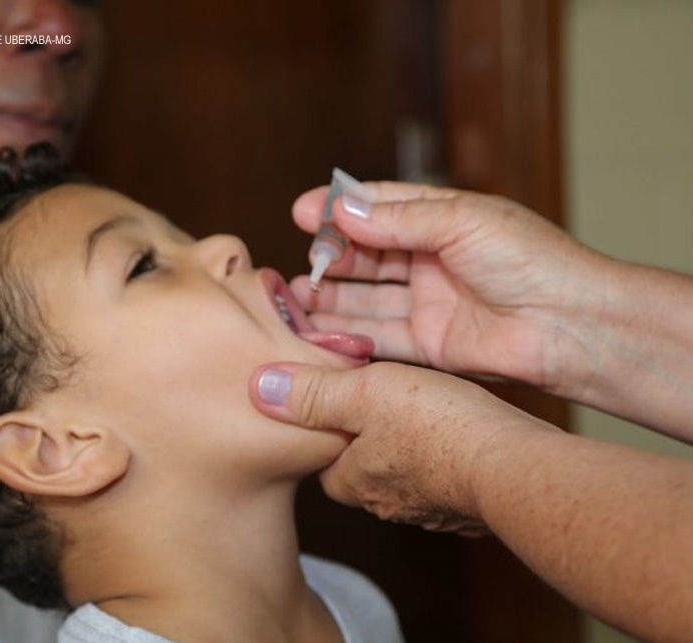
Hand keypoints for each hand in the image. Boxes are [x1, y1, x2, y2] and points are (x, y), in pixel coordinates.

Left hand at [250, 360, 560, 535]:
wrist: (513, 466)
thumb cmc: (438, 426)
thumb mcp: (364, 391)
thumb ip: (313, 391)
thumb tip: (259, 387)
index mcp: (354, 480)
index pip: (322, 460)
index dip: (324, 430)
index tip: (333, 404)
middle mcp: (386, 504)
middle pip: (359, 468)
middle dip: (363, 441)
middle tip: (375, 403)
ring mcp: (429, 510)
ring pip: (401, 474)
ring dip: (405, 448)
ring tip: (417, 412)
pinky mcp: (466, 506)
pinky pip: (441, 480)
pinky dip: (442, 458)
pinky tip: (454, 432)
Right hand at [291, 182, 605, 391]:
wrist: (570, 325)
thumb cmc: (532, 261)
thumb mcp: (461, 222)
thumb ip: (398, 219)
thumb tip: (341, 209)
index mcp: (441, 219)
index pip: (378, 207)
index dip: (338, 209)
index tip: (301, 212)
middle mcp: (431, 260)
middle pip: (366, 256)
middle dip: (330, 257)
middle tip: (300, 263)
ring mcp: (429, 303)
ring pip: (366, 298)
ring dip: (330, 297)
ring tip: (294, 297)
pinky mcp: (429, 344)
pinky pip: (378, 336)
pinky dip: (347, 333)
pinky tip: (317, 328)